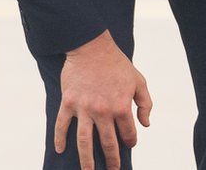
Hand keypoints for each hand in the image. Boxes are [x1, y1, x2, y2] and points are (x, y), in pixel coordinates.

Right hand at [54, 30, 151, 169]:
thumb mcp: (138, 81)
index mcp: (121, 106)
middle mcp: (103, 111)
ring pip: (84, 141)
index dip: (130, 141)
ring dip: (86, 160)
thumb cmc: (117, 64)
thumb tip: (145, 124)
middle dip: (112, 160)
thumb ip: (145, 103)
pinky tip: (60, 150)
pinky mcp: (68, 103)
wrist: (92, 47)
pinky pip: (62, 125)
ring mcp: (84, 108)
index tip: (129, 145)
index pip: (128, 133)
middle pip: (108, 143)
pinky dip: (60, 139)